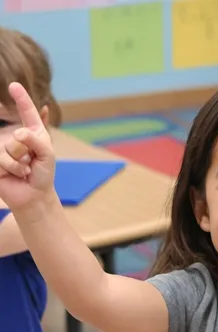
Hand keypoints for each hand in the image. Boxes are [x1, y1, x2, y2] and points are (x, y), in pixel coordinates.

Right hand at [0, 83, 55, 211]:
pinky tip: (16, 174)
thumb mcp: (47, 155)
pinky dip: (13, 168)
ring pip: (10, 148)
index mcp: (33, 133)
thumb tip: (18, 134)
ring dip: (21, 163)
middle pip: (20, 136)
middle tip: (32, 163)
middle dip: (29, 153)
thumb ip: (37, 141)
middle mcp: (16, 138)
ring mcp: (3, 148)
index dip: (22, 99)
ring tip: (24, 170)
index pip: (27, 113)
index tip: (14, 86)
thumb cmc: (43, 174)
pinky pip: (2, 159)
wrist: (33, 195)